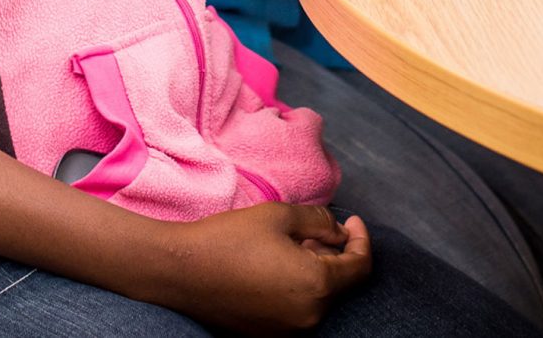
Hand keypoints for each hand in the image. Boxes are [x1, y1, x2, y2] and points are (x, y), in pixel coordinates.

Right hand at [142, 203, 371, 333]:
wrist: (181, 271)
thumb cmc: (229, 238)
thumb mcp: (280, 215)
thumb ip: (320, 221)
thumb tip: (339, 232)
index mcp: (317, 286)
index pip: (360, 267)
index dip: (361, 240)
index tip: (352, 222)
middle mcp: (308, 316)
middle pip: (340, 284)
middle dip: (334, 254)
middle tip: (312, 230)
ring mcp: (288, 331)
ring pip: (318, 298)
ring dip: (315, 272)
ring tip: (289, 247)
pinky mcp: (268, 335)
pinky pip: (297, 311)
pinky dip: (297, 289)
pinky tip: (273, 268)